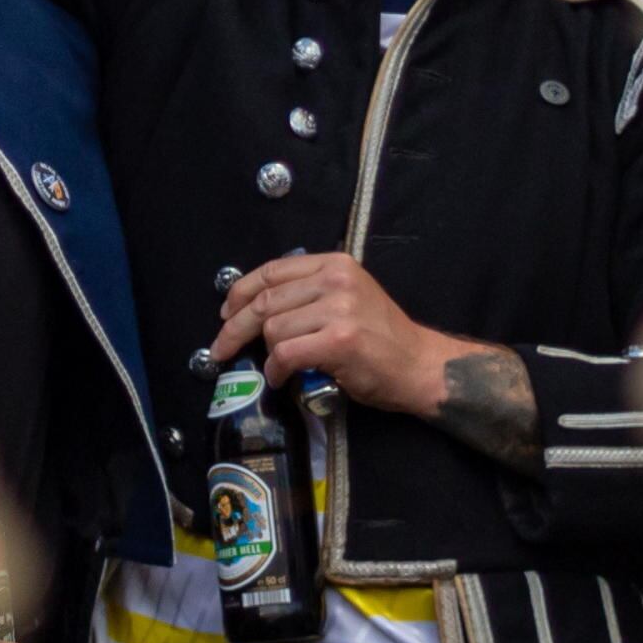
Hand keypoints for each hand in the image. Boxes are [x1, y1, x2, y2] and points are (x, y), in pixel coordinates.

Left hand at [202, 251, 465, 415]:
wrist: (419, 365)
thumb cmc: (382, 338)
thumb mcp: (348, 298)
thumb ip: (310, 293)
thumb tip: (257, 307)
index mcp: (335, 264)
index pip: (274, 270)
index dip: (241, 291)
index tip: (226, 311)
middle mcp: (336, 280)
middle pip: (266, 301)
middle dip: (236, 327)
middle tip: (222, 348)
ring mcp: (338, 309)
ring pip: (274, 329)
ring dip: (266, 354)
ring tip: (274, 368)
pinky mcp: (339, 340)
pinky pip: (286, 353)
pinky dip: (276, 370)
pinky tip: (281, 378)